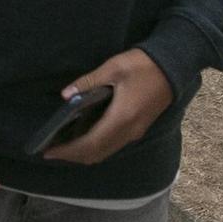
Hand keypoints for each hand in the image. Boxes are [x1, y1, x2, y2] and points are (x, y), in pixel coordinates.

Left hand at [40, 48, 173, 164]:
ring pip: (105, 152)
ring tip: (64, 146)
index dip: (68, 151)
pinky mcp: (138, 129)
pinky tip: (84, 137)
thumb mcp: (113, 68)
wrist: (173, 67)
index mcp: (121, 118)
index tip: (49, 152)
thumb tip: (65, 95)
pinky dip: (95, 147)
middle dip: (73, 156)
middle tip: (51, 151)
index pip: (90, 144)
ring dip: (84, 153)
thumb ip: (88, 82)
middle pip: (96, 154)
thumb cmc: (142, 65)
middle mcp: (128, 132)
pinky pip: (113, 146)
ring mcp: (135, 132)